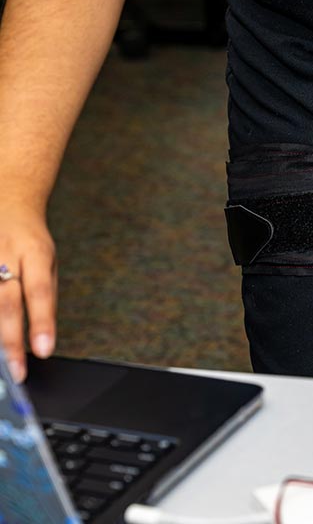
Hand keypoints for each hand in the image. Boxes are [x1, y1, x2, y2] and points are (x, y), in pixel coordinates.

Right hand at [0, 204, 56, 381]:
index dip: (41, 323)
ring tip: (0, 363)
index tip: (43, 352)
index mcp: (35, 252)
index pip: (39, 292)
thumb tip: (40, 336)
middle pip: (5, 303)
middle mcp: (3, 254)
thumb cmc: (29, 240)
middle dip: (10, 342)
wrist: (7, 201)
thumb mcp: (47, 260)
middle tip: (16, 372)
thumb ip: (43, 294)